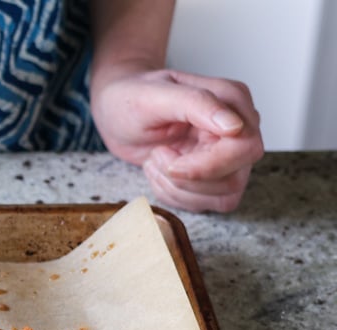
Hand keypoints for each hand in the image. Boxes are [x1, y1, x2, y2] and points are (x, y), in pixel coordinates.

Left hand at [91, 69, 263, 212]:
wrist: (115, 113)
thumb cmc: (132, 98)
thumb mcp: (155, 96)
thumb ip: (198, 104)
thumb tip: (235, 126)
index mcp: (233, 101)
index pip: (244, 147)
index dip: (207, 165)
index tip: (169, 160)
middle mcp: (239, 128)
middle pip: (234, 178)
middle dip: (188, 178)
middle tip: (157, 155)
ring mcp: (228, 154)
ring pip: (223, 197)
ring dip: (178, 188)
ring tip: (155, 160)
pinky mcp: (214, 175)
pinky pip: (207, 203)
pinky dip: (175, 195)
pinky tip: (159, 172)